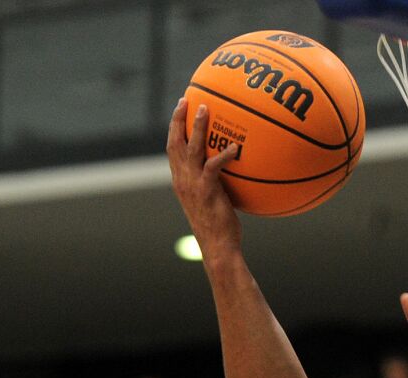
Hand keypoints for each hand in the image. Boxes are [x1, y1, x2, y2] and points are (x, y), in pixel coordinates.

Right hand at [166, 99, 241, 257]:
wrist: (217, 246)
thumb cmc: (219, 227)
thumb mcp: (211, 201)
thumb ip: (214, 183)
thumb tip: (231, 170)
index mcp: (180, 181)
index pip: (172, 150)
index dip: (174, 129)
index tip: (179, 110)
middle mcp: (182, 180)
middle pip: (175, 143)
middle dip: (178, 119)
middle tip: (185, 100)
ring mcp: (193, 185)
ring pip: (191, 148)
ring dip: (197, 126)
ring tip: (205, 108)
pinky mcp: (207, 190)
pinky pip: (213, 166)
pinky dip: (223, 154)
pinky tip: (234, 146)